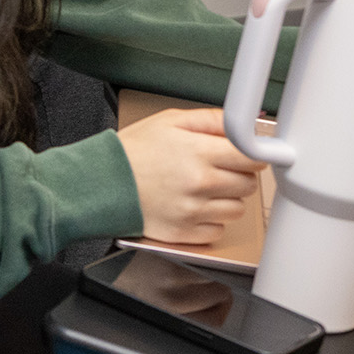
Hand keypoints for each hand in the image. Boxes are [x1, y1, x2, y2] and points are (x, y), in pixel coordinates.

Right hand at [117, 107, 267, 243]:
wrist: (98, 183)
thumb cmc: (132, 152)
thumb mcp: (171, 121)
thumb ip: (213, 120)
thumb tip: (246, 124)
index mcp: (200, 153)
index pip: (254, 157)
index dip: (255, 155)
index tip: (251, 155)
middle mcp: (200, 184)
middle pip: (249, 184)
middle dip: (239, 175)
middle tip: (218, 169)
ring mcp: (193, 211)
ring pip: (238, 209)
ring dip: (227, 199)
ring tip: (204, 188)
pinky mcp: (184, 233)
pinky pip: (218, 230)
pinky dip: (211, 220)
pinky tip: (194, 206)